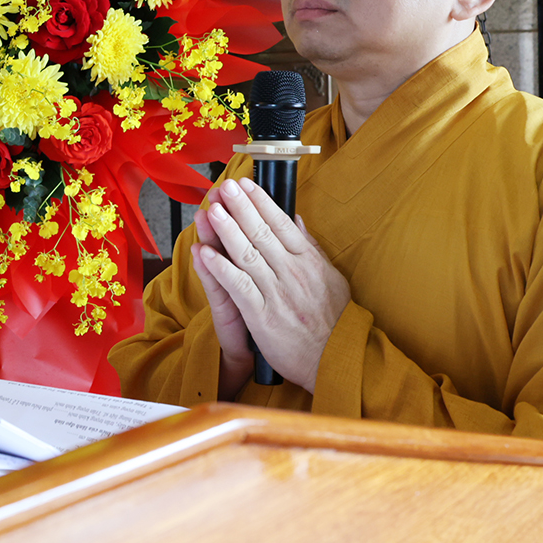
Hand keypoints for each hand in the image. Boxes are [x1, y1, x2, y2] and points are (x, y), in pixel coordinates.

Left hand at [190, 177, 350, 392]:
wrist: (337, 359)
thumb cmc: (334, 319)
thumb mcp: (330, 276)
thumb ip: (310, 247)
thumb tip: (296, 219)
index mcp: (307, 260)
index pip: (280, 223)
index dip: (260, 201)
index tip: (245, 183)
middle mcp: (291, 272)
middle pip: (261, 233)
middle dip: (240, 207)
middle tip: (224, 187)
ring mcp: (276, 293)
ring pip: (247, 255)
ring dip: (227, 230)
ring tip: (212, 210)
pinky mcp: (263, 317)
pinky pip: (239, 287)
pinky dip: (221, 269)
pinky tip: (206, 253)